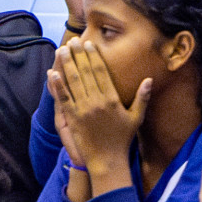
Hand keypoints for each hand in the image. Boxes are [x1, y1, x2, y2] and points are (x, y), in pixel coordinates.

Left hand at [53, 41, 150, 180]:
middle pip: (85, 72)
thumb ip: (142, 98)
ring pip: (73, 81)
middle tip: (74, 41)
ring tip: (62, 50)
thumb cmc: (122, 139)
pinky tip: (52, 73)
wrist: (107, 160)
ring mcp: (83, 109)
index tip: (89, 44)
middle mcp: (96, 101)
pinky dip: (57, 85)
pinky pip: (63, 98)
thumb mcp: (136, 118)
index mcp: (112, 99)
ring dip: (66, 64)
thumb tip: (149, 79)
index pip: (101, 72)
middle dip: (78, 55)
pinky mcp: (72, 118)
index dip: (94, 57)